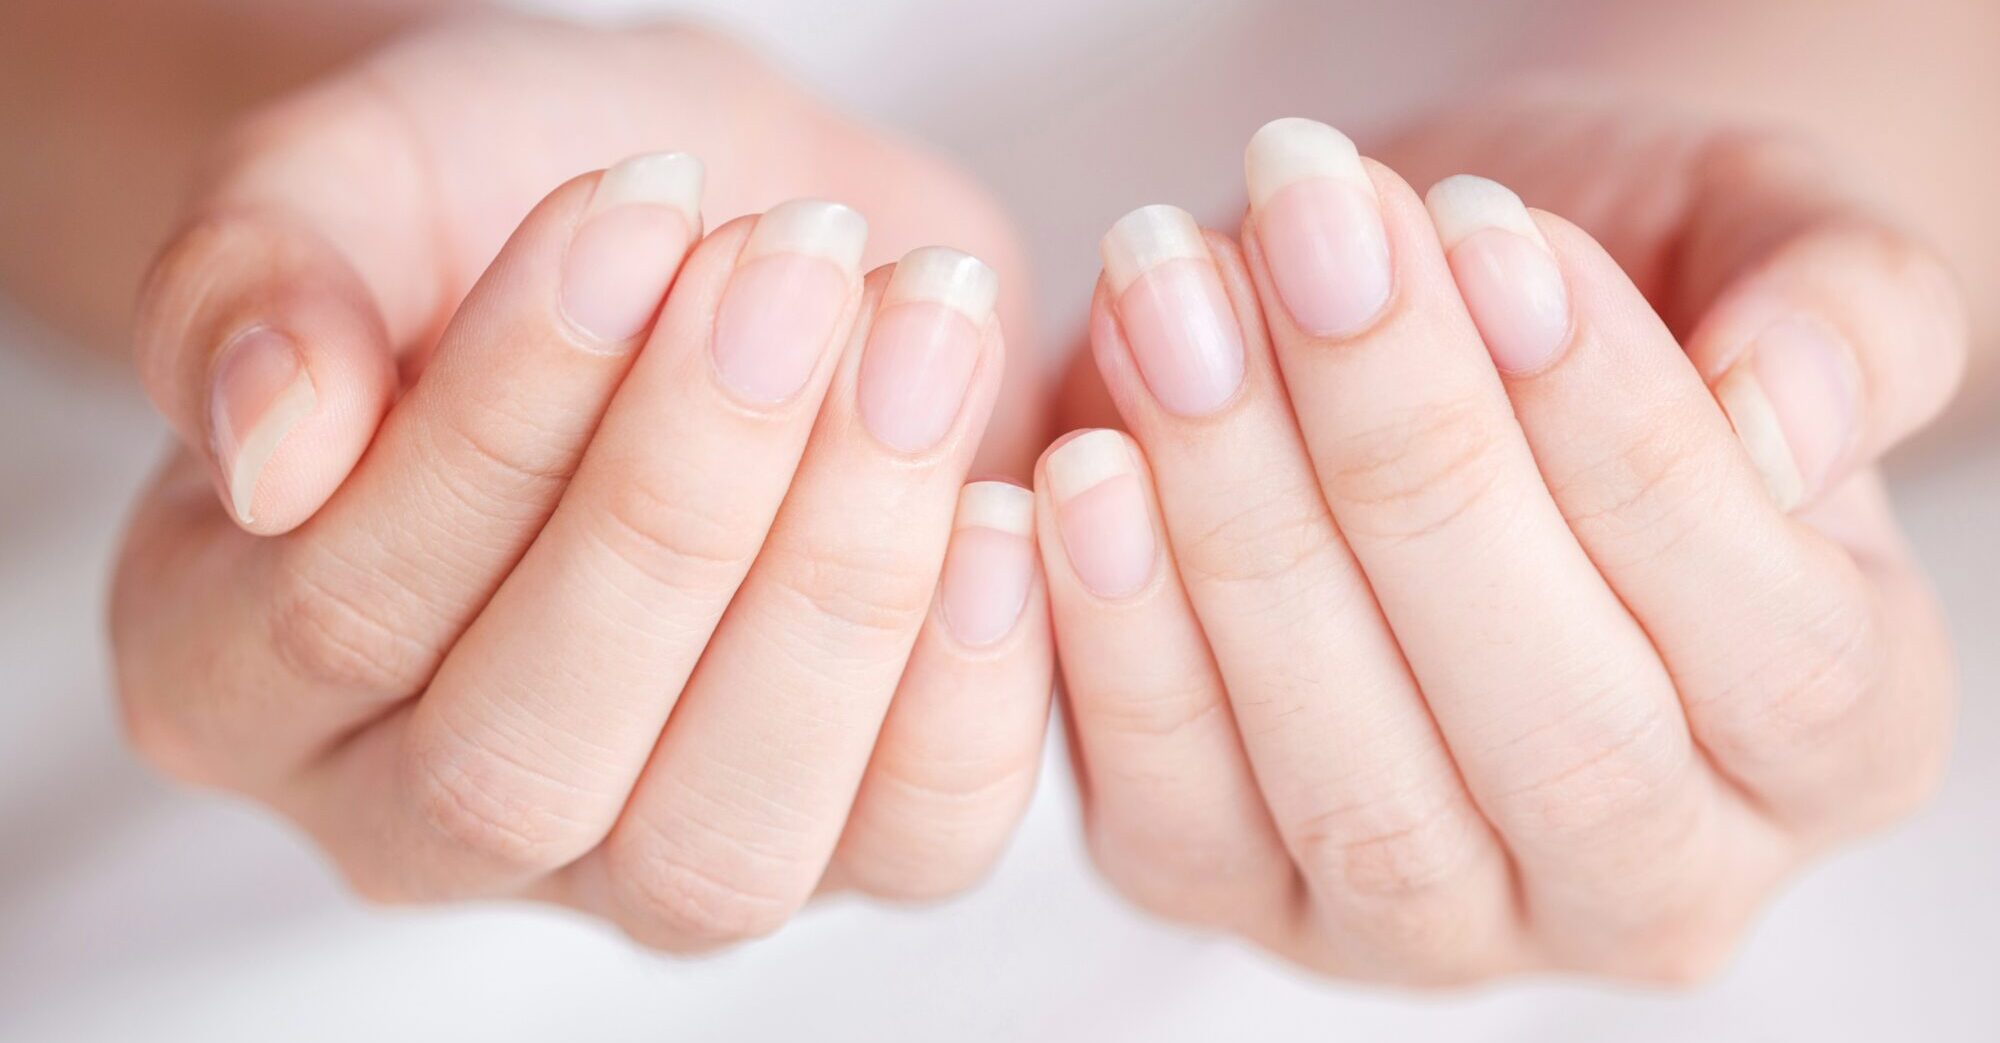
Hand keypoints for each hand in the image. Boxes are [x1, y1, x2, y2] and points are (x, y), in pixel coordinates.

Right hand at [111, 16, 1052, 947]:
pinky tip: (1005, 501)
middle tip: (792, 270)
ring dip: (841, 583)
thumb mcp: (352, 178)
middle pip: (527, 765)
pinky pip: (916, 842)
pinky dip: (976, 683)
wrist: (699, 228)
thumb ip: (259, 282)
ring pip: (722, 846)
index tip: (637, 213)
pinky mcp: (835, 839)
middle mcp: (417, 814)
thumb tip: (269, 442)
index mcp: (230, 670)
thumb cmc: (501, 209)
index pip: (346, 610)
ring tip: (914, 341)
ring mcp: (632, 860)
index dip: (506, 421)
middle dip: (685, 501)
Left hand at [1040, 110, 1963, 983]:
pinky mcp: (1233, 890)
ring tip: (1174, 315)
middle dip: (1411, 462)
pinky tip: (1081, 469)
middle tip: (1309, 241)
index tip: (1494, 241)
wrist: (1408, 342)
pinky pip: (1170, 810)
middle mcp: (1650, 881)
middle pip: (1558, 736)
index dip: (1626, 442)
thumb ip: (1842, 310)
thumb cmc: (1591, 294)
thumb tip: (1784, 410)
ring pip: (1353, 786)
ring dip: (1244, 532)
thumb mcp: (1756, 245)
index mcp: (1840, 742)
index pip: (1772, 648)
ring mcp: (1432, 919)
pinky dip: (1116, 644)